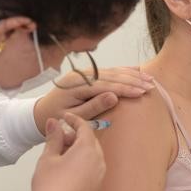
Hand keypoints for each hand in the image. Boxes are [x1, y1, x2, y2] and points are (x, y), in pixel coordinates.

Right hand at [30, 113, 105, 190]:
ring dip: (78, 148)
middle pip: (90, 140)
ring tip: (59, 152)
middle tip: (58, 136)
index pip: (84, 127)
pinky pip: (92, 167)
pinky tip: (66, 166)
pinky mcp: (96, 187)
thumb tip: (54, 122)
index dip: (73, 120)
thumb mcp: (48, 157)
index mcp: (88, 150)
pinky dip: (82, 161)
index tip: (63, 117)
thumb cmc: (49, 186)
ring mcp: (99, 175)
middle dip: (75, 135)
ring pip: (91, 154)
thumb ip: (54, 137)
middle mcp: (99, 161)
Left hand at [33, 66, 153, 135]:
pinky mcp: (86, 74)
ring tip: (148, 78)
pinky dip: (123, 71)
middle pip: (111, 75)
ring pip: (111, 71)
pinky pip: (107, 71)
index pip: (106, 85)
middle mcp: (80, 75)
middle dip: (133, 80)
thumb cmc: (56, 119)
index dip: (126, 88)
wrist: (39, 113)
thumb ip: (93, 107)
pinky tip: (135, 71)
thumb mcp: (74, 118)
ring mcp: (83, 73)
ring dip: (131, 74)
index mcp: (76, 86)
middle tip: (151, 85)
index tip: (141, 92)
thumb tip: (114, 96)